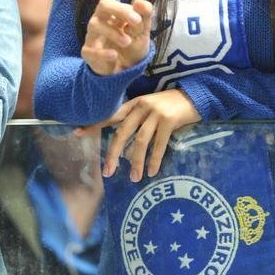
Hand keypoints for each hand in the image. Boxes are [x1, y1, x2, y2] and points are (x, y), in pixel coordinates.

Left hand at [75, 89, 201, 180]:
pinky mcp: (169, 120)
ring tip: (133, 178)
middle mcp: (142, 106)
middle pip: (122, 132)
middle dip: (113, 153)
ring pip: (140, 141)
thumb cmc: (172, 105)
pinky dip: (154, 160)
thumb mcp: (151, 107)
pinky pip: (159, 145)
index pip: (111, 114)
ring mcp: (156, 112)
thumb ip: (137, 120)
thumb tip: (124, 145)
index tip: (77, 133)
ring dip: (135, 161)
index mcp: (135, 103)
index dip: (94, 124)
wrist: (197, 96)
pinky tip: (152, 172)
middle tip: (107, 172)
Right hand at [81, 0, 152, 74]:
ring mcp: (92, 36)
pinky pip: (90, 50)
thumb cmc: (133, 42)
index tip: (138, 20)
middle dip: (119, 11)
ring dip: (113, 32)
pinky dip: (102, 53)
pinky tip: (114, 55)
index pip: (112, 2)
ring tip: (127, 42)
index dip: (123, 9)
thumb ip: (144, 15)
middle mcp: (100, 20)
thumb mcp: (143, 31)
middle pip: (102, 6)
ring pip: (94, 25)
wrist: (127, 67)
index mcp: (113, 12)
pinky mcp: (88, 53)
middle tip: (136, 22)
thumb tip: (140, 2)